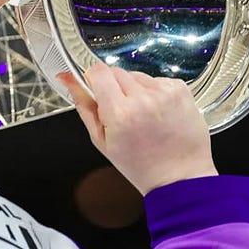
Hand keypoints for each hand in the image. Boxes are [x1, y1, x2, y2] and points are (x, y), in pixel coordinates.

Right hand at [58, 64, 217, 195]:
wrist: (180, 176)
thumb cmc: (140, 165)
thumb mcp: (102, 141)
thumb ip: (84, 106)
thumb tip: (68, 79)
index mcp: (120, 113)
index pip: (98, 72)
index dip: (93, 79)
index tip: (95, 88)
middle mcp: (143, 99)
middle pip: (116, 72)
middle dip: (114, 88)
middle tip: (121, 113)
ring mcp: (165, 92)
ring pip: (137, 76)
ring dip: (135, 90)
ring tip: (143, 116)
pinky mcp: (181, 89)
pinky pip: (158, 80)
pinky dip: (155, 93)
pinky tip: (158, 113)